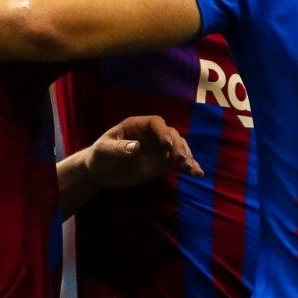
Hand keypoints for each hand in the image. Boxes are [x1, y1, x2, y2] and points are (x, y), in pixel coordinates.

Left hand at [85, 115, 202, 188]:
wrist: (101, 173)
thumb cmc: (100, 156)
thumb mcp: (104, 150)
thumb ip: (119, 148)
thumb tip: (136, 147)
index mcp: (138, 125)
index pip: (156, 123)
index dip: (163, 132)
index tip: (167, 146)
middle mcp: (152, 135)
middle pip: (172, 135)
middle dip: (179, 146)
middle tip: (180, 160)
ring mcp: (159, 149)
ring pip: (179, 148)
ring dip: (187, 156)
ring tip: (190, 169)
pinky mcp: (162, 163)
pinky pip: (178, 162)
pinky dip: (189, 167)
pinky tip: (198, 174)